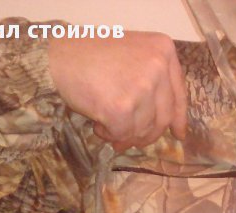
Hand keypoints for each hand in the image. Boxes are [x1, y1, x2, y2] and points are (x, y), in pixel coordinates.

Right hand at [48, 31, 186, 150]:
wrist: (56, 56)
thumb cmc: (91, 56)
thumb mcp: (133, 55)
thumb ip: (154, 80)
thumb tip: (168, 124)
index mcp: (163, 50)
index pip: (178, 94)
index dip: (178, 118)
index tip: (178, 134)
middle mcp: (157, 66)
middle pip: (163, 117)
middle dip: (147, 134)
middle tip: (130, 139)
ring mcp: (141, 87)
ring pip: (143, 129)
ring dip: (125, 133)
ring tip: (105, 121)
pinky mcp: (122, 107)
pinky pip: (124, 133)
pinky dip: (110, 133)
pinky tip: (98, 122)